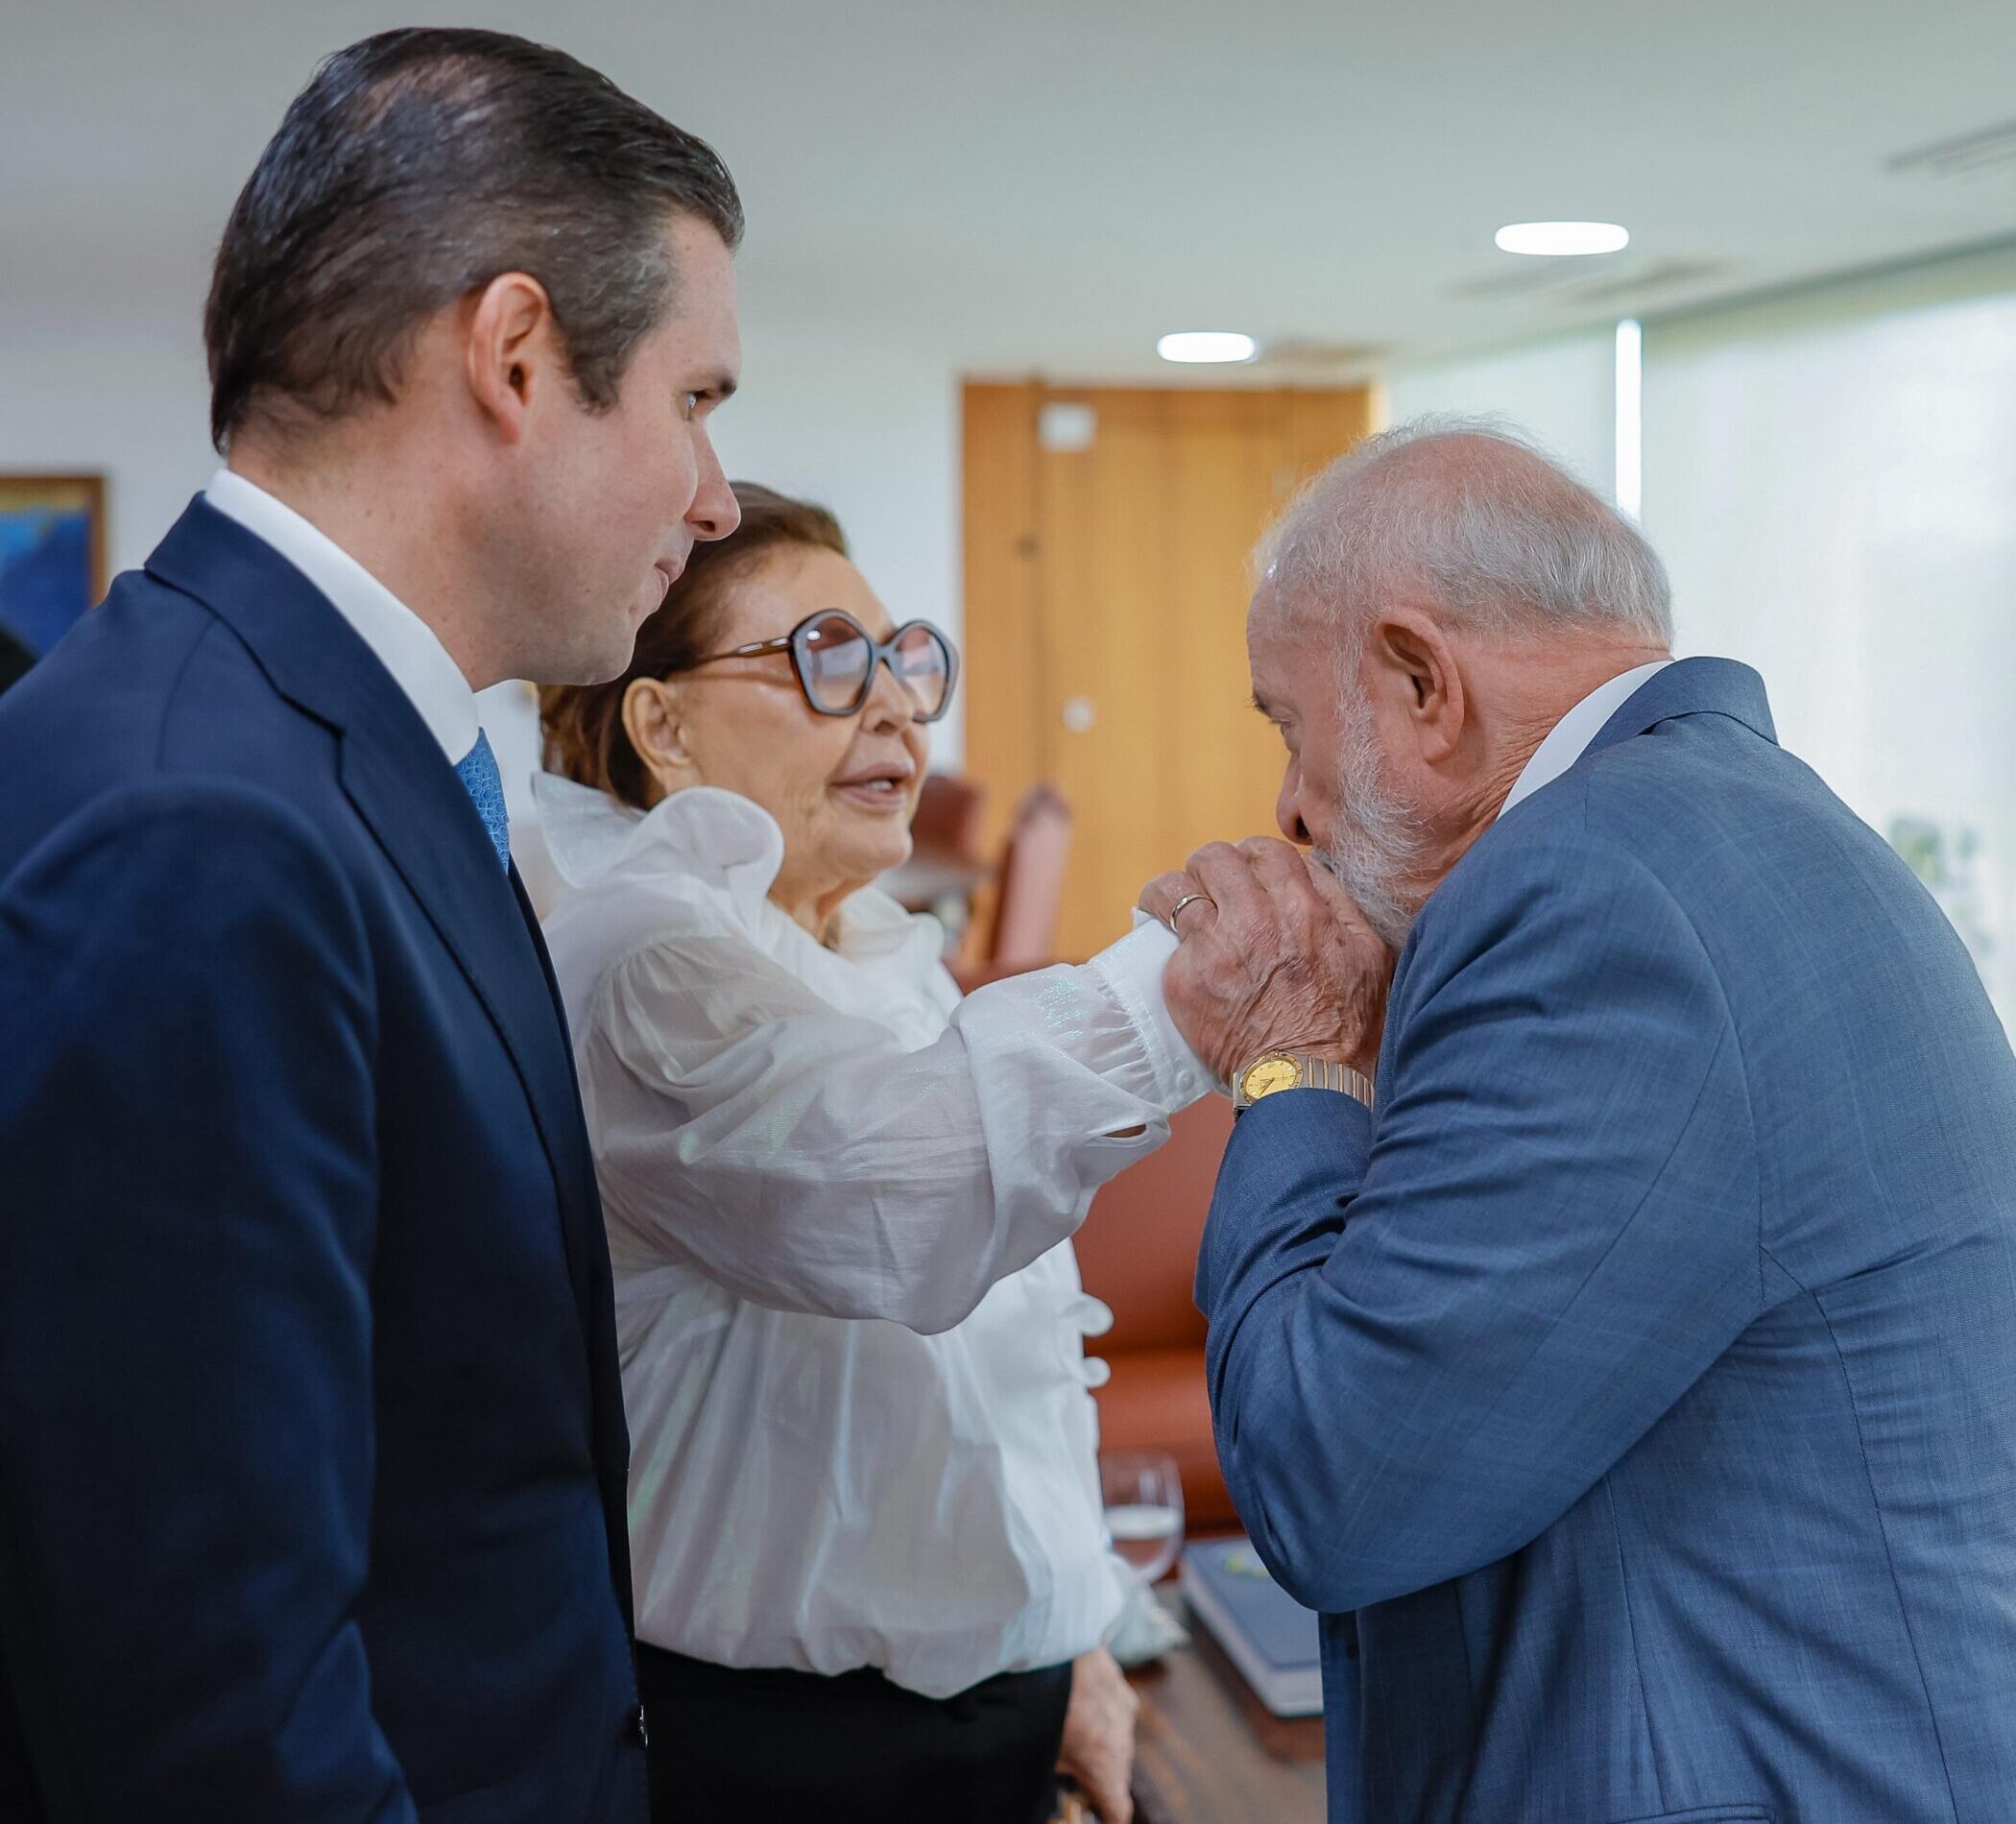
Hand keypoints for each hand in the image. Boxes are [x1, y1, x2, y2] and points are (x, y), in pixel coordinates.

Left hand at [1056, 1647, 1136, 1823]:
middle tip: (1073, 1771)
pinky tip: (1074, 1698)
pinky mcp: (1119, 1681)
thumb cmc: (1040, 1703)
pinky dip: (1099, 1709)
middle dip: (1098, 1774)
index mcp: (1105, 1766)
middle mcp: (1123, 1740)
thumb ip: (1061, 1768)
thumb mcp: (1041, 1749)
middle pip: (1116, 1770)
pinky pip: (1113, 1706)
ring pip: (1116, 1736)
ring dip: (1100, 1738)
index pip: (1119, 1809)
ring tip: (1071, 1726)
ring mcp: (1124, 1708)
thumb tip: (1061, 1769)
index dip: (1110, 1817)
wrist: (1051, 1642)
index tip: (1102, 1817)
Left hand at [1140, 837, 1391, 1083]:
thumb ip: (1338, 902)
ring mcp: (1213, 948)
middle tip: (1209, 888)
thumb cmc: (1346, 1025)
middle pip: (1213, 858)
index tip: (1246, 872)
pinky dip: (1164, 944)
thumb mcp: (1368, 952)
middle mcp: (1253, 918)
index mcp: (1301, 906)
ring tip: (1168, 907)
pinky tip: (1170, 952)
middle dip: (1209, 868)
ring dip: (1171, 894)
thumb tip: (1310, 870)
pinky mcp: (1183, 979)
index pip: (1263, 850)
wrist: (1307, 1082)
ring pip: (1172, 890)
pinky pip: (1163, 941)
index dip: (1251, 856)